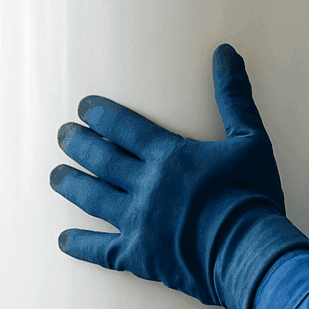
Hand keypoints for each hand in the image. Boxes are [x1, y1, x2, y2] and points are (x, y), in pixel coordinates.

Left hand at [51, 44, 308, 308]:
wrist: (250, 250)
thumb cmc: (253, 194)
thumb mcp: (250, 139)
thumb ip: (233, 96)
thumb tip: (225, 53)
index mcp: (169, 156)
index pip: (125, 128)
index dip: (101, 115)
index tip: (83, 108)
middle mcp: (145, 186)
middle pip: (101, 159)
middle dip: (78, 144)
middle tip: (63, 135)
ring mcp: (138, 222)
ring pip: (93, 198)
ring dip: (72, 184)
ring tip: (56, 175)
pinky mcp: (139, 256)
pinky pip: (101, 250)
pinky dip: (81, 244)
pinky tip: (64, 240)